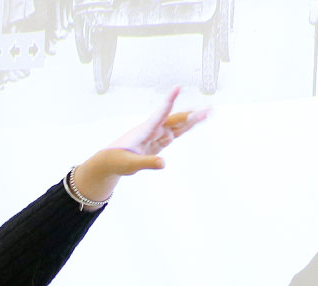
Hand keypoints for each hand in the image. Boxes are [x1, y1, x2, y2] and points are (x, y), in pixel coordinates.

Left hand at [71, 87, 208, 206]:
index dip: (169, 101)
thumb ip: (146, 163)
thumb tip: (164, 164)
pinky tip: (195, 122)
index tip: (178, 87)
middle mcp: (151, 130)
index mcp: (144, 131)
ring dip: (191, 120)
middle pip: (173, 119)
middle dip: (190, 115)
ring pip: (176, 125)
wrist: (108, 162)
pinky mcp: (156, 142)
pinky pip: (174, 134)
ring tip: (209, 113)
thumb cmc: (116, 161)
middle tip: (208, 110)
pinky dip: (185, 129)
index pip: (159, 114)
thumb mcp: (130, 165)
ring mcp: (155, 135)